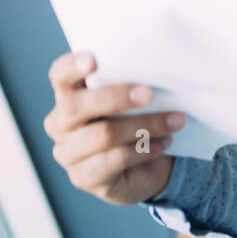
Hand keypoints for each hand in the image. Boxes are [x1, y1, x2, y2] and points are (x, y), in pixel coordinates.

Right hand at [43, 50, 185, 205]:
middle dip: (116, 97)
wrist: (145, 169)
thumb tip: (160, 66)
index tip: (93, 60)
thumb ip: (133, 84)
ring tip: (176, 120)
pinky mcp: (83, 177)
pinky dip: (145, 149)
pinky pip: (116, 159)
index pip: (59, 76)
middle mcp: (60, 124)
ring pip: (102, 134)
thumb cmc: (137, 124)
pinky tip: (165, 142)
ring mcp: (67, 153)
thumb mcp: (134, 102)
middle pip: (76, 106)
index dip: (71, 67)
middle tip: (150, 93)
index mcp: (68, 97)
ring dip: (145, 125)